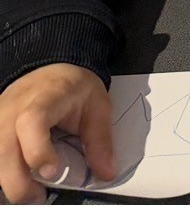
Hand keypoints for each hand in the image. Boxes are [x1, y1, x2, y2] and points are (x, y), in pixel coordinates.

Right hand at [0, 64, 113, 204]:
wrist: (52, 68)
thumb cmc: (74, 88)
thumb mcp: (97, 106)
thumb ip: (100, 141)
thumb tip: (107, 174)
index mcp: (44, 99)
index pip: (31, 122)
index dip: (38, 151)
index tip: (52, 172)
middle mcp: (12, 111)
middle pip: (4, 152)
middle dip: (20, 184)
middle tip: (40, 197)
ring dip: (9, 183)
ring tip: (31, 192)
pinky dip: (3, 174)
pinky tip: (18, 180)